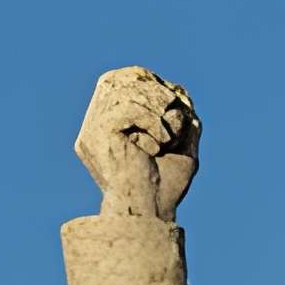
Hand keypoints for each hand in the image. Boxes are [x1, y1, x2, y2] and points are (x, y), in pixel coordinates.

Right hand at [76, 67, 199, 219]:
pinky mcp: (101, 131)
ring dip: (158, 110)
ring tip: (168, 137)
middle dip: (159, 93)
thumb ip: (184, 120)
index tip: (180, 107)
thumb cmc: (166, 185)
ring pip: (129, 89)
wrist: (153, 207)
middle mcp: (105, 122)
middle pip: (128, 77)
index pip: (133, 83)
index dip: (158, 87)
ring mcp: (100, 125)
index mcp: (121, 124)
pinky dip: (151, 121)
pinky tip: (157, 144)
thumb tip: (183, 94)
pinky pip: (129, 107)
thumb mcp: (184, 148)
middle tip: (175, 116)